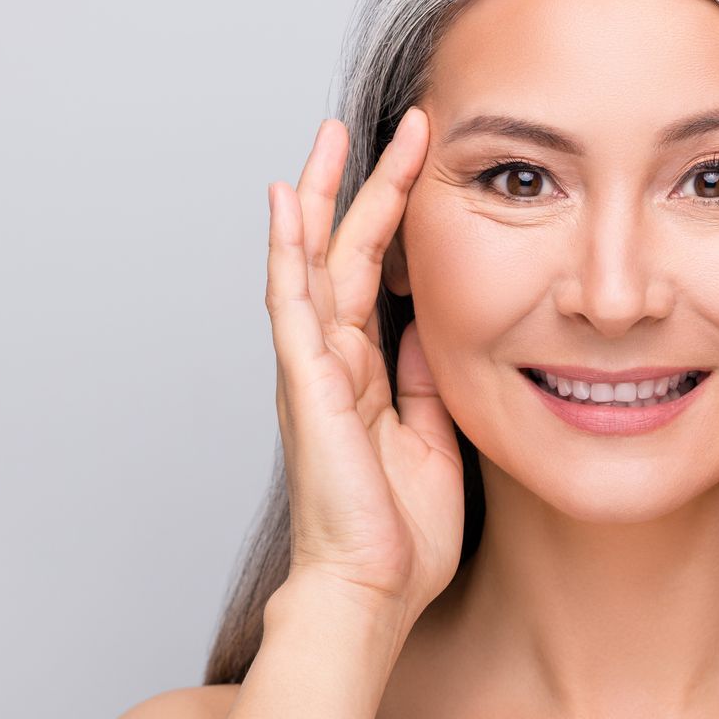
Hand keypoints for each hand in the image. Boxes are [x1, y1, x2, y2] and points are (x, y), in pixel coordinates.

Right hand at [264, 108, 462, 627]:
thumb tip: (430, 328)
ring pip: (310, 264)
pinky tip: (285, 202)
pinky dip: (286, 250)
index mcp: (364, 375)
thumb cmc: (398, 536)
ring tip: (328, 136)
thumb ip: (426, 382)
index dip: (394, 219)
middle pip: (340, 253)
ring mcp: (313, 371)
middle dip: (361, 186)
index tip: (419, 165)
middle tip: (381, 124)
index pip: (374, 277)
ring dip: (320, 197)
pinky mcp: (307, 386)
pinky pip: (292, 304)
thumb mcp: (433, 439)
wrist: (371, 594)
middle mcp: (331, 363)